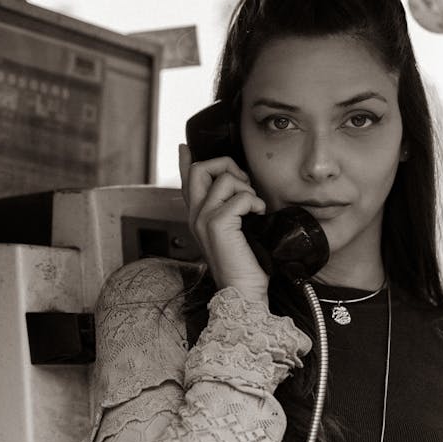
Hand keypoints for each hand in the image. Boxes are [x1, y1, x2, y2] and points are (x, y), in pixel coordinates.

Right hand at [179, 143, 268, 303]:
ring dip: (246, 187)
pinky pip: (240, 196)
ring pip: (223, 178)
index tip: (184, 148)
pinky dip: (254, 202)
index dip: (186, 161)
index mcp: (197, 217)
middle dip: (227, 166)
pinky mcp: (217, 224)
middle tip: (245, 185)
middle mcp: (195, 215)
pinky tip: (258, 214)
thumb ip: (231, 212)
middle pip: (201, 168)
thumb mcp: (234, 234)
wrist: (242, 293)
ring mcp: (204, 219)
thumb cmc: (244, 267)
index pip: (187, 181)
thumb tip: (242, 191)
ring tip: (253, 206)